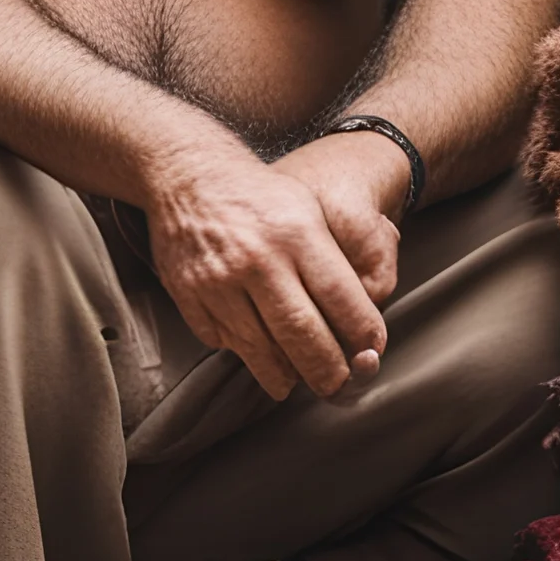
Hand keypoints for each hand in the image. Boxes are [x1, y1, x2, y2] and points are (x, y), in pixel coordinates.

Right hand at [140, 135, 389, 402]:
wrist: (188, 174)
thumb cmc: (259, 197)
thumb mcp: (308, 210)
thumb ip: (334, 262)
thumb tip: (359, 324)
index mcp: (296, 233)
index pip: (340, 298)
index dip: (361, 333)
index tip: (371, 352)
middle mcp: (259, 259)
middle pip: (303, 334)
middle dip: (327, 371)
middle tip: (337, 386)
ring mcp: (219, 280)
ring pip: (262, 349)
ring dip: (285, 374)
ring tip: (297, 381)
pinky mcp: (189, 295)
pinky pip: (223, 341)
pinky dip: (244, 353)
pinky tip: (258, 353)